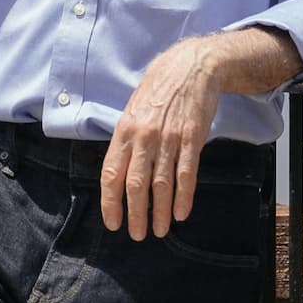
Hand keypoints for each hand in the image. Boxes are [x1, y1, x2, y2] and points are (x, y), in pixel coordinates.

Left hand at [100, 38, 220, 238]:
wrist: (190, 67)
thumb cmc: (157, 91)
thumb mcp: (132, 111)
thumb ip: (125, 141)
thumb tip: (118, 172)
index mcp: (124, 131)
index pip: (111, 174)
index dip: (111, 202)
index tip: (113, 223)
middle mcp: (143, 137)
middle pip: (135, 184)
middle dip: (135, 214)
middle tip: (137, 235)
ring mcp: (168, 138)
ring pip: (161, 184)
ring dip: (159, 212)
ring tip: (158, 231)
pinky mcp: (192, 138)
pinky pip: (186, 173)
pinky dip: (183, 196)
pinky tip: (180, 213)